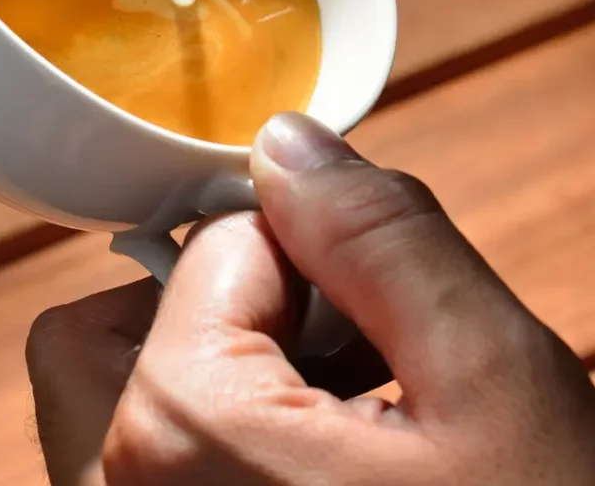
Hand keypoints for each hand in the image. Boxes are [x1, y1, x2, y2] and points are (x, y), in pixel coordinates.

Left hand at [27, 113, 594, 484]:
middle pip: (99, 338)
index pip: (209, 250)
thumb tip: (288, 141)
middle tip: (341, 358)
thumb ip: (378, 235)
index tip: (385, 308)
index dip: (312, 253)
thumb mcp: (495, 378)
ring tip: (350, 431)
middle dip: (216, 311)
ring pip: (114, 420)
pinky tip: (333, 479)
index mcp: (179, 444)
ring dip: (217, 384)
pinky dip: (219, 456)